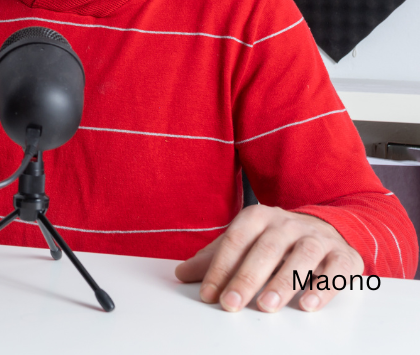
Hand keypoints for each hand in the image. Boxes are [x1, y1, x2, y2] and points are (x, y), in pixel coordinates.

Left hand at [175, 204, 362, 312]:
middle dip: (246, 278)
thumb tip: (180, 274)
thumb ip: (215, 258)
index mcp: (258, 216)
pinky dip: (323, 287)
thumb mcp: (244, 243)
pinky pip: (335, 269)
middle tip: (231, 303)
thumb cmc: (277, 240)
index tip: (208, 294)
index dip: (220, 267)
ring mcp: (317, 237)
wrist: (326, 227)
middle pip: (265, 249)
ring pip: (301, 256)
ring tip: (266, 306)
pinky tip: (307, 305)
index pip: (235, 241)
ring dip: (283, 283)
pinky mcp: (343, 254)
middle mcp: (288, 223)